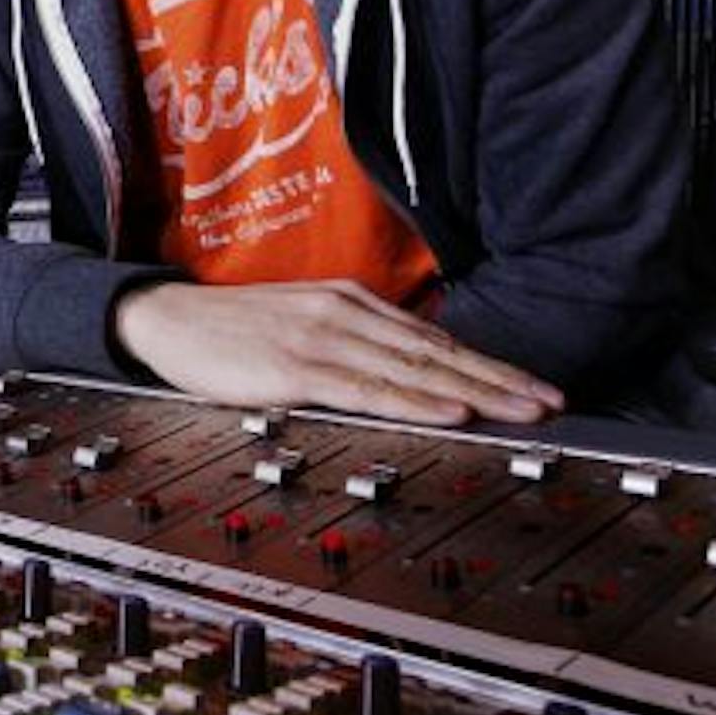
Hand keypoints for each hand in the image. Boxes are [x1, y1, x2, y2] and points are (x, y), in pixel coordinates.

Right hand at [112, 280, 563, 425]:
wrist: (163, 318)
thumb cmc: (227, 330)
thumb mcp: (299, 323)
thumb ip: (349, 344)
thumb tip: (401, 374)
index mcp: (348, 303)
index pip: (434, 338)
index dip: (488, 364)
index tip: (534, 386)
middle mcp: (345, 314)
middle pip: (437, 353)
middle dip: (500, 380)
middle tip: (552, 402)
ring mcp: (322, 339)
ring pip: (414, 370)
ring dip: (475, 393)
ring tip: (522, 411)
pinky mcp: (296, 367)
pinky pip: (367, 388)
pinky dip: (415, 401)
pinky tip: (450, 411)